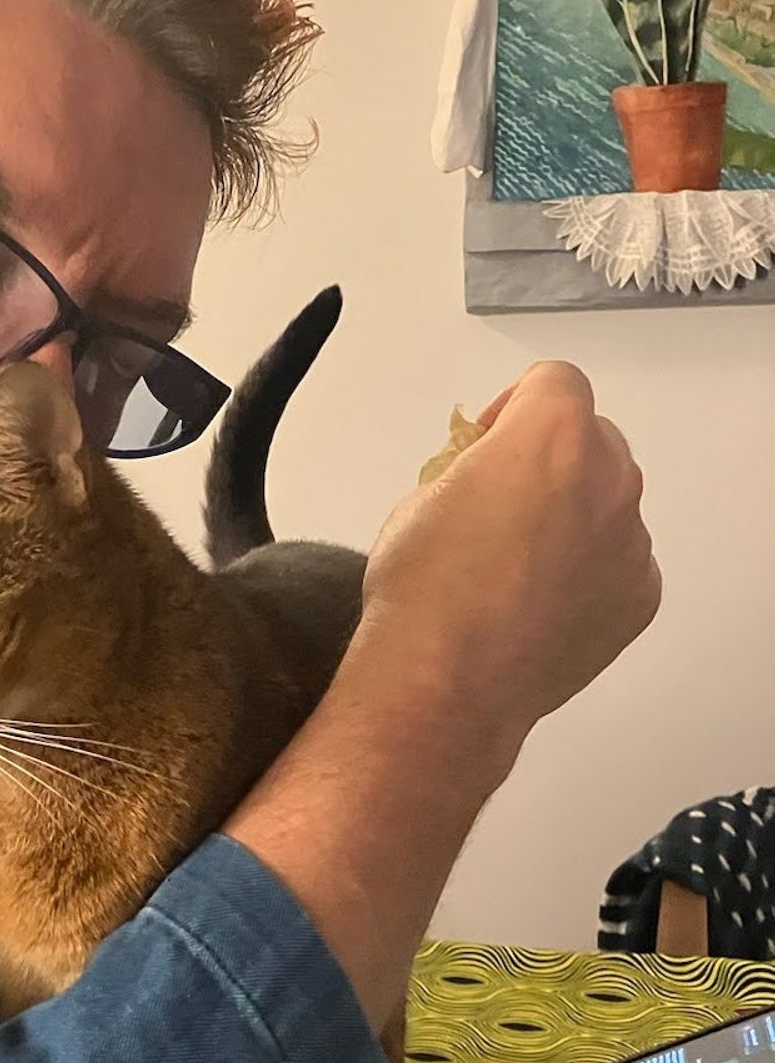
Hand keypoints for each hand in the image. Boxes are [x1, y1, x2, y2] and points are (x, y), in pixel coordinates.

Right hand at [362, 361, 659, 768]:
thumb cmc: (422, 585)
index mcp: (551, 436)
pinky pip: (619, 561)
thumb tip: (492, 480)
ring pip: (609, 502)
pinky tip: (538, 603)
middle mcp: (609, 479)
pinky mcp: (640, 596)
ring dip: (572, 514)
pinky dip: (588, 570)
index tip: (486, 444)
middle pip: (593, 437)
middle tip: (502, 503)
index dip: (514, 406)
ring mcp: (632, 542)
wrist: (446, 681)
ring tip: (516, 565)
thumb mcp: (422, 495)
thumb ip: (475, 467)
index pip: (555, 381)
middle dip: (551, 456)